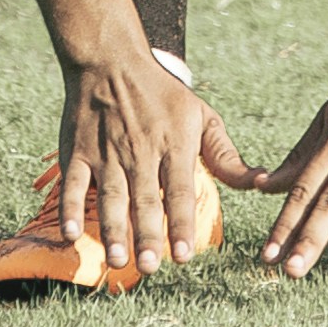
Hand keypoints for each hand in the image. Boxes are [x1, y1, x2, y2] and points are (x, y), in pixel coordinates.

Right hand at [52, 39, 256, 275]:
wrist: (110, 59)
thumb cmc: (162, 94)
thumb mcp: (201, 117)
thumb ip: (226, 156)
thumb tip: (259, 184)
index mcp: (174, 144)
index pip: (179, 191)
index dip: (181, 224)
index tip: (184, 255)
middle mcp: (140, 151)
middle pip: (144, 199)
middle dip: (147, 234)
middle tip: (151, 266)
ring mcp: (106, 152)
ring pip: (110, 196)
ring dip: (113, 229)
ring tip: (118, 259)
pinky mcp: (77, 152)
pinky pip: (72, 184)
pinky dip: (69, 208)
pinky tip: (70, 234)